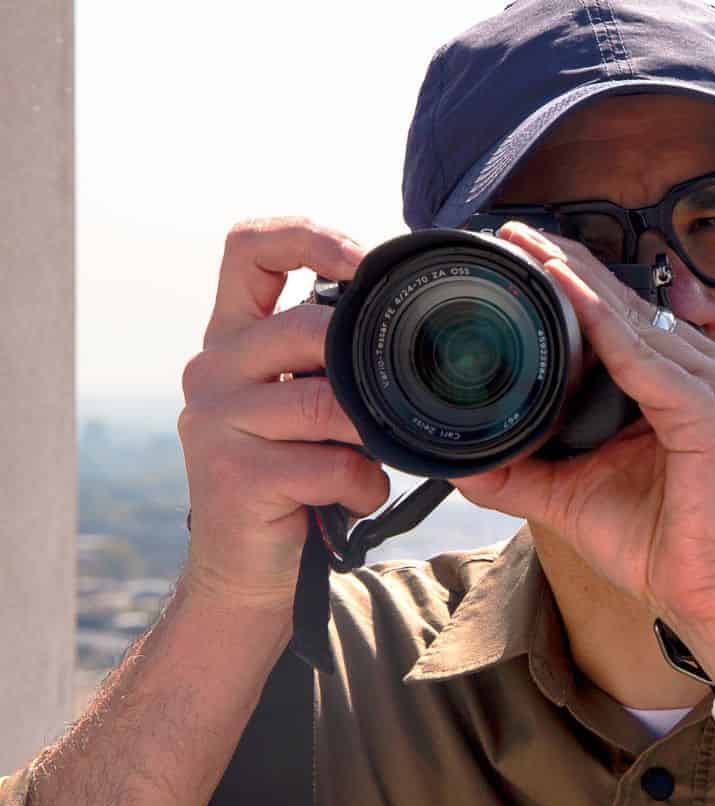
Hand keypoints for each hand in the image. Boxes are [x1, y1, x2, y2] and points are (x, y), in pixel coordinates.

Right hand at [176, 218, 389, 617]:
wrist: (250, 571)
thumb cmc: (298, 480)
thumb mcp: (313, 405)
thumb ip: (335, 359)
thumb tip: (411, 318)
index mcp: (234, 338)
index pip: (249, 247)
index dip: (310, 235)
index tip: (366, 262)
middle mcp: (212, 368)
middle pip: (307, 327)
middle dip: (367, 367)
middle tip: (391, 405)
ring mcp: (213, 420)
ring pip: (328, 401)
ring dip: (373, 436)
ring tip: (374, 460)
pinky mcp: (232, 475)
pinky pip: (333, 464)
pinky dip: (365, 485)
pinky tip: (355, 499)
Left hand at [450, 222, 714, 666]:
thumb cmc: (669, 550)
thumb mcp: (579, 498)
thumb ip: (527, 469)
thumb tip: (461, 459)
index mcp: (700, 385)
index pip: (635, 318)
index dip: (579, 282)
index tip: (523, 253)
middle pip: (636, 305)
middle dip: (571, 266)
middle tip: (511, 230)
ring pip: (638, 321)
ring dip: (578, 281)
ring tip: (527, 246)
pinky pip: (646, 357)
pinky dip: (600, 324)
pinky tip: (562, 295)